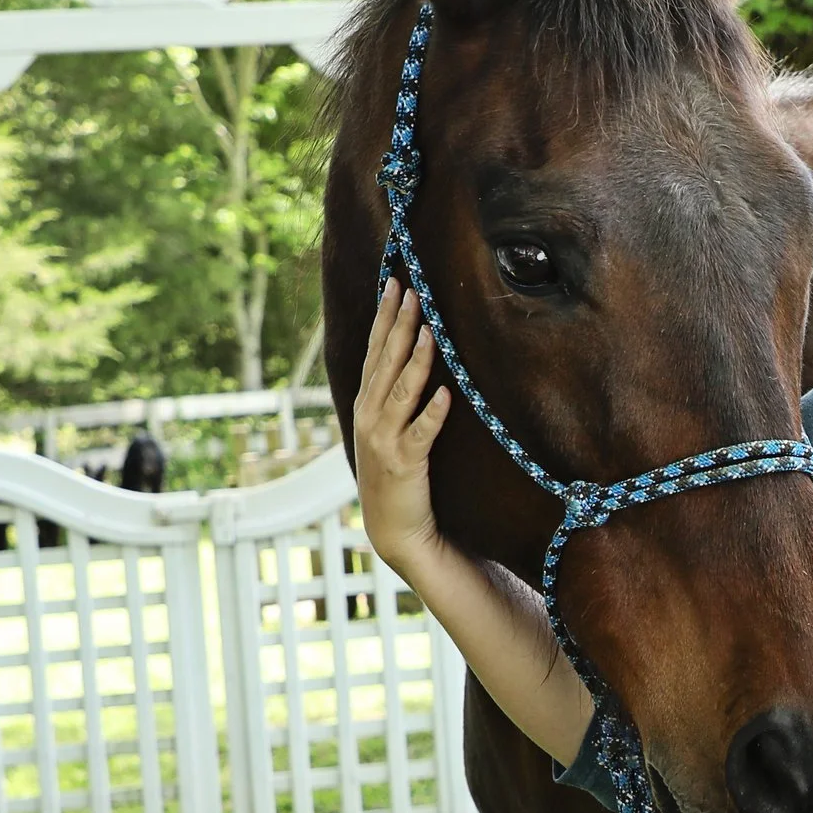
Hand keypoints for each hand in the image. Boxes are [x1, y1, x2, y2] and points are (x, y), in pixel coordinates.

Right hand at [353, 279, 452, 570]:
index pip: (376, 351)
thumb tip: (411, 353)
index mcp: (366, 403)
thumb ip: (395, 394)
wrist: (393, 528)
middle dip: (399, 325)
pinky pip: (422, 433)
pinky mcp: (405, 464)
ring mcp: (384, 440)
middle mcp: (370, 416)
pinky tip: (446, 394)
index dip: (385, 317)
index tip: (395, 283)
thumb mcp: (388, 428)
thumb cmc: (397, 474)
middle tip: (413, 290)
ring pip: (402, 391)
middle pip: (386, 362)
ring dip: (416, 360)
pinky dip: (432, 413)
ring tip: (429, 331)